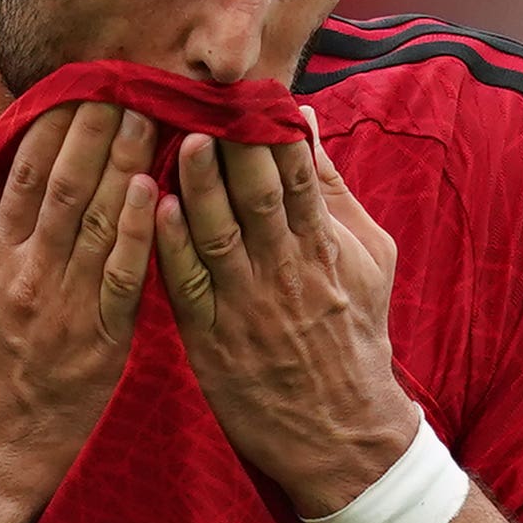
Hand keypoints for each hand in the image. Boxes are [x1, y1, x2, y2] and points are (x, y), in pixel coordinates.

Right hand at [0, 105, 157, 487]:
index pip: (25, 174)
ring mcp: (67, 304)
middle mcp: (28, 272)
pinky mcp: (103, 337)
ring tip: (150, 113)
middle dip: (96, 127)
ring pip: (100, 219)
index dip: (53, 124)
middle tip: (125, 79)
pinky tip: (156, 190)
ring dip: (125, 162)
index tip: (78, 82)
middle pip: (66, 184)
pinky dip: (141, 231)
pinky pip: (125, 275)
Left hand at [160, 127, 415, 514]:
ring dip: (201, 187)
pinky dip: (173, 248)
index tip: (253, 89)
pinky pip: (190, 287)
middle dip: (237, 147)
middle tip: (211, 99)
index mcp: (324, 248)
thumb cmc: (353, 337)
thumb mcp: (367, 260)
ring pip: (221, 236)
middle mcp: (287, 273)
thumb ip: (332, 193)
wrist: (342, 432)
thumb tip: (304, 123)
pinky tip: (155, 209)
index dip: (274, 131)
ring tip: (184, 139)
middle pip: (260, 198)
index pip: (300, 177)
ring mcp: (248, 308)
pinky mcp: (214, 341)